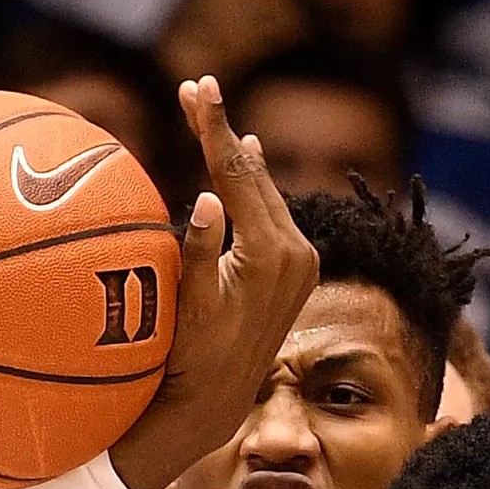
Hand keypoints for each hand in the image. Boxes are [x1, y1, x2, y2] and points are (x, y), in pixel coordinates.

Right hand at [108, 75, 320, 488]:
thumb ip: (199, 252)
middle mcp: (296, 251)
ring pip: (264, 192)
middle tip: (198, 88)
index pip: (235, 174)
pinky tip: (246, 162)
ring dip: (236, 158)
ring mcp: (300, 261)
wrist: (216, 402)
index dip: (212, 128)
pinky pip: (271, 212)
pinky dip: (253, 185)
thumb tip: (204, 199)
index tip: (199, 86)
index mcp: (271, 252)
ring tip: (218, 118)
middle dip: (222, 132)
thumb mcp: (188, 307)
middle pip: (253, 175)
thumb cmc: (189, 358)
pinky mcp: (296, 271)